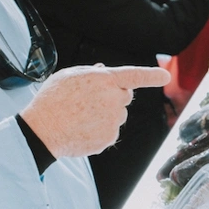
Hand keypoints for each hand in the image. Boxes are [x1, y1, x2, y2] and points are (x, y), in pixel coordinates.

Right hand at [19, 64, 170, 157]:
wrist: (42, 129)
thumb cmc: (53, 100)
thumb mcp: (69, 75)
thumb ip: (92, 72)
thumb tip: (104, 70)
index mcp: (105, 79)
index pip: (134, 75)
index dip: (152, 75)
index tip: (166, 75)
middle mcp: (114, 99)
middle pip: (125, 97)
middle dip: (113, 98)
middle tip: (89, 102)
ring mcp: (113, 120)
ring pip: (117, 116)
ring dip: (105, 115)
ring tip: (80, 116)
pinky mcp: (110, 138)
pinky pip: (110, 132)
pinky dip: (99, 131)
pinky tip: (82, 129)